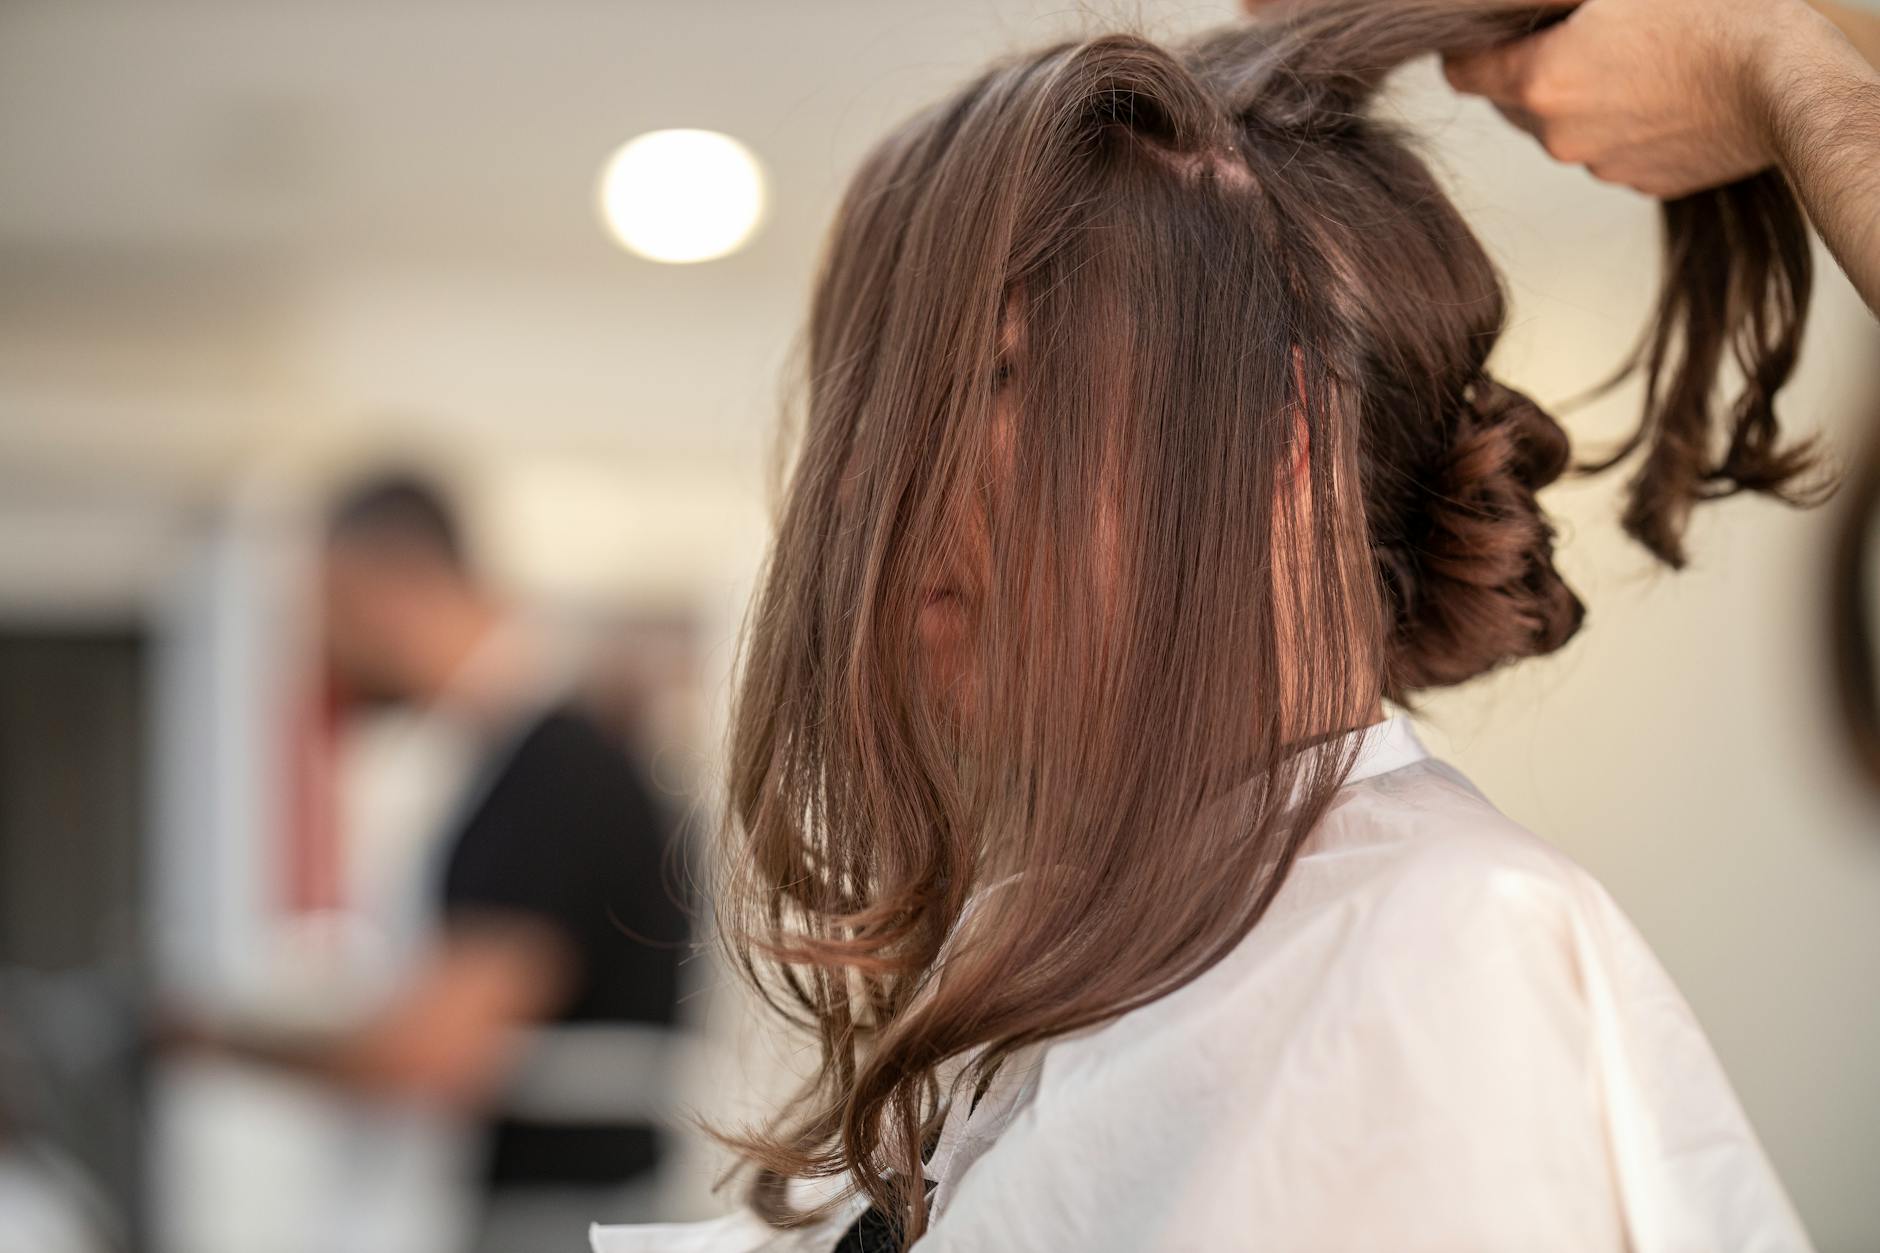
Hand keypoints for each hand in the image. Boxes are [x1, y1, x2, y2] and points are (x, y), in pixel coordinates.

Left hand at [1440, 0, 1817, 197]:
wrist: (1787, 83)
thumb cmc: (1717, 16)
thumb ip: (1563, 0)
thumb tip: (1540, 9)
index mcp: (1542, 80)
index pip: (1464, 73)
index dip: (1468, 51)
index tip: (1478, 39)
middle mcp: (1559, 135)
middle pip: (1516, 103)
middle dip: (1533, 71)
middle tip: (1574, 36)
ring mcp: (1601, 166)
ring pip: (1568, 128)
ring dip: (1585, 99)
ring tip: (1635, 60)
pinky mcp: (1644, 183)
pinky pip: (1615, 149)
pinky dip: (1626, 125)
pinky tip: (1664, 92)